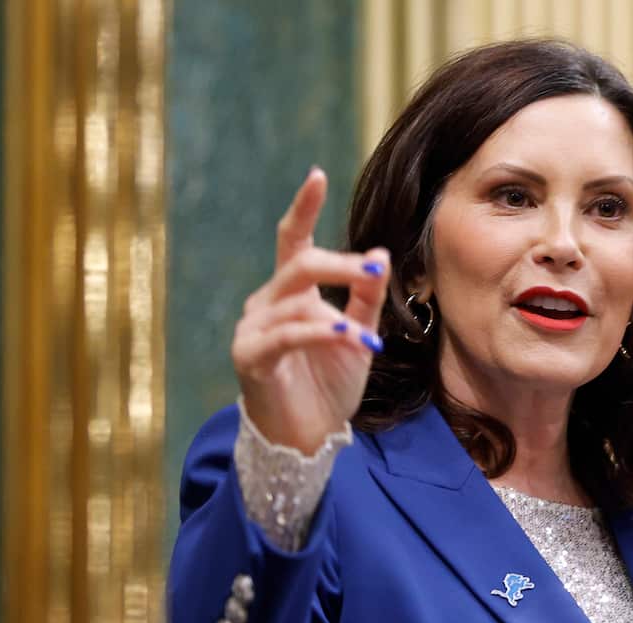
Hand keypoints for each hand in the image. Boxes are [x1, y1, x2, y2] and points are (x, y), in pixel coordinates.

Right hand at [232, 167, 389, 452]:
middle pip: (300, 264)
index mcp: (291, 292)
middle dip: (340, 265)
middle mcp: (267, 302)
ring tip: (366, 336)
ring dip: (337, 316)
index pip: (294, 241)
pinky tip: (345, 338)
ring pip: (296, 302)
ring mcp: (253, 328)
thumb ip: (367, 297)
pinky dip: (319, 334)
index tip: (317, 175)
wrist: (308, 437)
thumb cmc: (328, 385)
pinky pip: (286, 335)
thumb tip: (381, 252)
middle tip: (376, 274)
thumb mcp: (358, 335)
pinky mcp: (250, 357)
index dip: (304, 209)